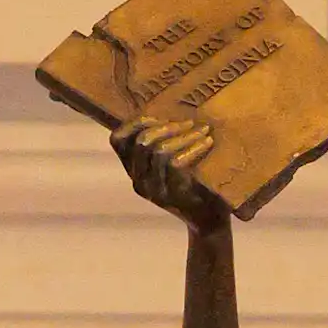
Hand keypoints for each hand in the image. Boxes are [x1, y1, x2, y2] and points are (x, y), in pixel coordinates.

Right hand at [113, 116, 228, 230]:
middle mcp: (138, 181)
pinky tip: (206, 142)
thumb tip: (165, 106)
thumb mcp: (171, 165)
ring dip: (183, 135)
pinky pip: (175, 163)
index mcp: (133, 170)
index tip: (159, 117)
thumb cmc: (194, 187)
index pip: (117, 140)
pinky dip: (193, 148)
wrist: (210, 222)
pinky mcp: (171, 196)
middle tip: (189, 123)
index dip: (135, 122)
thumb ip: (161, 144)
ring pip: (159, 151)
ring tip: (202, 130)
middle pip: (141, 142)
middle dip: (166, 127)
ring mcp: (153, 191)